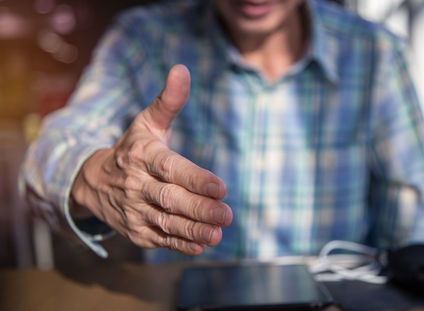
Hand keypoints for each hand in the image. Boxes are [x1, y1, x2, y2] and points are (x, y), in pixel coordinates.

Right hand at [70, 65, 231, 254]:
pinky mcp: (136, 231)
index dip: (194, 178)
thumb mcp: (147, 123)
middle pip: (169, 199)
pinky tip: (200, 245)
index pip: (170, 168)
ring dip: (192, 229)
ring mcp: (133, 210)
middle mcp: (135, 184)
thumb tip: (182, 69)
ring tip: (217, 233)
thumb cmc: (132, 148)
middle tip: (227, 214)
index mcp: (141, 155)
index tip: (220, 187)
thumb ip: (168, 101)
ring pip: (165, 222)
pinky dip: (179, 243)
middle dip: (199, 208)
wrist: (94, 182)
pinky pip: (159, 238)